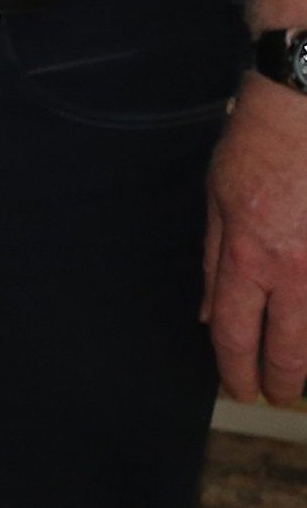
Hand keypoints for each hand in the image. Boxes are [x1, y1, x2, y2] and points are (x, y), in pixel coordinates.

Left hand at [206, 77, 306, 405]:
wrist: (306, 110)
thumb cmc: (257, 148)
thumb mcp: (216, 202)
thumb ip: (214, 262)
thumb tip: (210, 311)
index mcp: (250, 257)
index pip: (236, 332)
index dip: (236, 369)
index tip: (240, 388)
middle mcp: (296, 270)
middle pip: (290, 347)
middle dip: (282, 380)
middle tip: (278, 396)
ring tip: (302, 375)